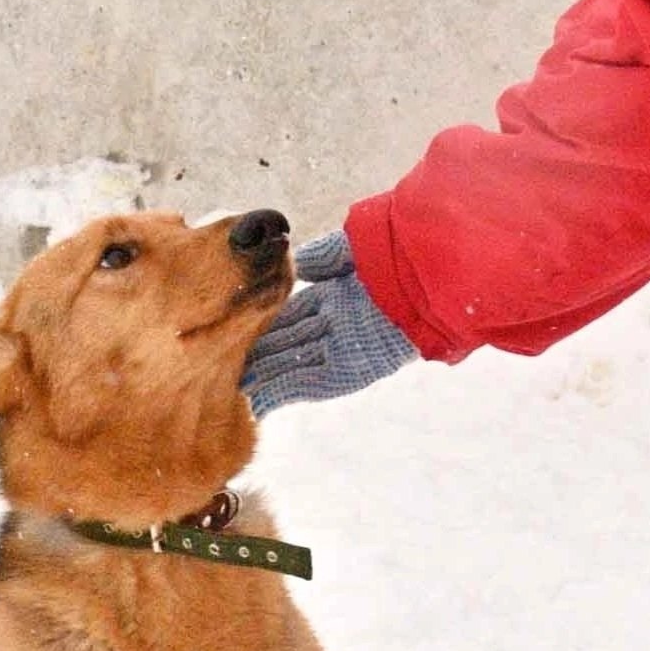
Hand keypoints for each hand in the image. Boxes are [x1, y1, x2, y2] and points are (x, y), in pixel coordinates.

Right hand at [242, 231, 417, 415]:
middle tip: (217, 370)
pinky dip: (280, 393)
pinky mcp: (351, 372)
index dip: (257, 327)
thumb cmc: (395, 253)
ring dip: (260, 381)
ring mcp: (342, 350)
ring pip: (291, 367)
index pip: (287, 316)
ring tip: (227, 393)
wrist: (432, 274)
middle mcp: (336, 325)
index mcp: (335, 296)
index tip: (228, 335)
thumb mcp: (349, 249)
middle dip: (253, 358)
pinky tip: (254, 402)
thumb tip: (290, 266)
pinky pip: (307, 384)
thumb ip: (319, 259)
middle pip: (285, 345)